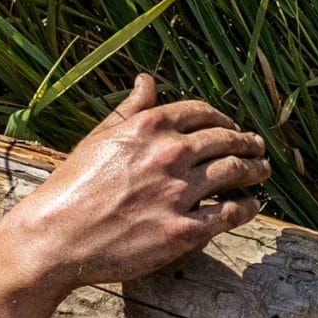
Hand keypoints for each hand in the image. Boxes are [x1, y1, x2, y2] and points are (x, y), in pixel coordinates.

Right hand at [0, 74, 269, 293]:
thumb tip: (146, 80)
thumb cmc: (70, 188)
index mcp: (148, 126)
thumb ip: (129, 110)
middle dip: (247, 142)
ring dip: (255, 170)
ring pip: (235, 173)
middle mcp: (169, 154)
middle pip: (226, 140)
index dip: (222, 117)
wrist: (55, 237)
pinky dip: (247, 208)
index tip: (229, 125)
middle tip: (257, 147)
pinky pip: (228, 214)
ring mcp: (178, 192)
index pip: (201, 112)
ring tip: (262, 171)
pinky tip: (252, 206)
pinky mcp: (183, 230)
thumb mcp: (97, 138)